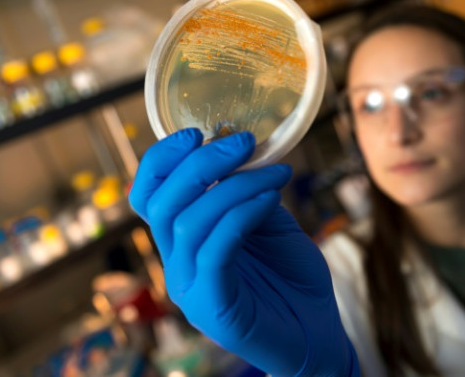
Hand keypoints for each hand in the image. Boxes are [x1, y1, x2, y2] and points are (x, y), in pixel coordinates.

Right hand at [129, 129, 358, 375]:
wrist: (317, 333)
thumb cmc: (291, 277)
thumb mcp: (269, 223)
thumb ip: (248, 192)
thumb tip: (244, 152)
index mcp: (181, 242)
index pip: (148, 196)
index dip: (161, 159)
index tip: (196, 131)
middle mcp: (176, 264)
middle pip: (161, 204)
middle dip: (200, 164)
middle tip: (243, 142)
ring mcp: (191, 288)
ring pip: (188, 223)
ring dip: (234, 186)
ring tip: (275, 172)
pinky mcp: (214, 307)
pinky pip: (215, 251)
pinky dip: (241, 216)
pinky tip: (269, 199)